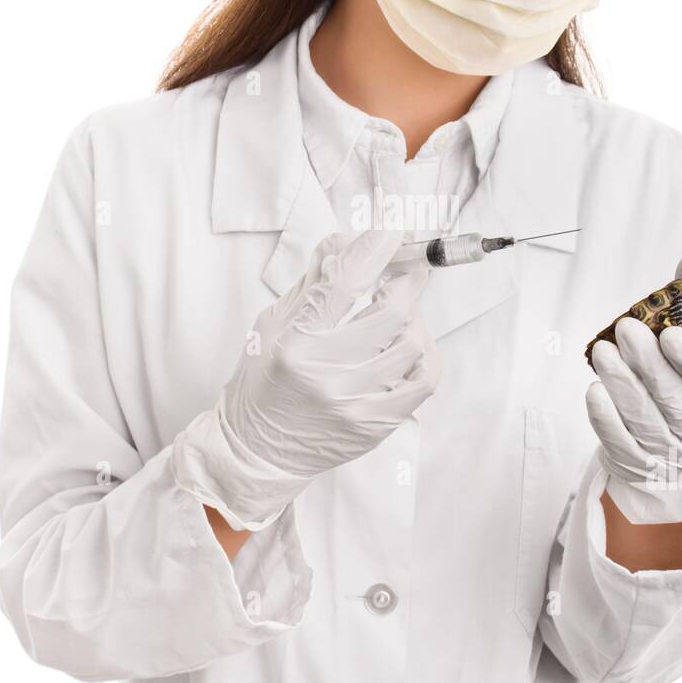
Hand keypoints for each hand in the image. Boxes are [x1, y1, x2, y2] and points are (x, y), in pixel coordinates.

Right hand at [220, 226, 440, 483]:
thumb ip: (312, 284)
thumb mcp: (270, 326)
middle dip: (406, 279)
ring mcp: (356, 404)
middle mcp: (327, 375)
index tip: (394, 229)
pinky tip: (408, 346)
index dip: (376, 248)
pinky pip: (424, 380)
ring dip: (412, 318)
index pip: (345, 282)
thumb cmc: (261, 384)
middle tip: (404, 268)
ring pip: (413, 342)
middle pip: (392, 310)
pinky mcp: (377, 425)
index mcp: (295, 344)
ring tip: (396, 314)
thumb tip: (348, 241)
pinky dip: (424, 353)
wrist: (256, 453)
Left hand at [585, 251, 681, 523]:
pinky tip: (595, 390)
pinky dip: (604, 417)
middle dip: (647, 363)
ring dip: (620, 382)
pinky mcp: (638, 464)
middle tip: (626, 328)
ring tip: (602, 351)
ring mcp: (671, 455)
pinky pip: (618, 441)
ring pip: (642, 418)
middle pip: (674, 400)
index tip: (671, 334)